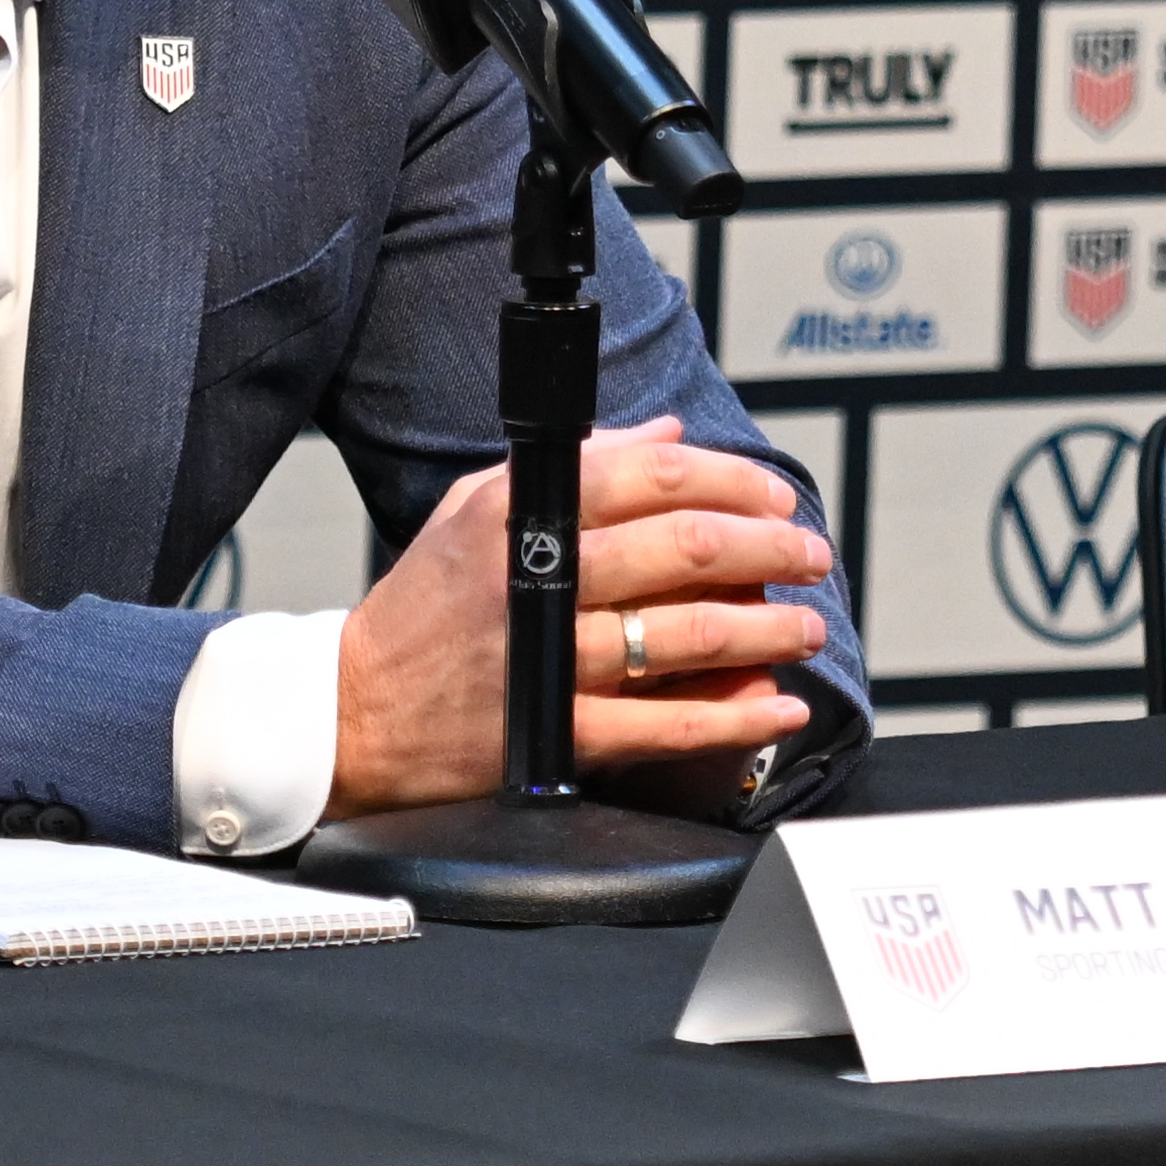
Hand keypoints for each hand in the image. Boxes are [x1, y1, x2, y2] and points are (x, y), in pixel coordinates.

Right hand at [328, 418, 829, 814]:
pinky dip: (734, 718)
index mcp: (522, 513)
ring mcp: (549, 660)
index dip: (732, 480)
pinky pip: (665, 727)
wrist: (353, 711)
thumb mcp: (479, 508)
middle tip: (811, 553)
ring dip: (767, 628)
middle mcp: (538, 579)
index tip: (775, 496)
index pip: (652, 475)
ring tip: (808, 625)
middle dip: (769, 549)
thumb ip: (579, 464)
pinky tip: (779, 708)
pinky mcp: (555, 733)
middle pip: (686, 549)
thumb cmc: (425, 605)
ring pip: (687, 635)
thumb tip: (670, 432)